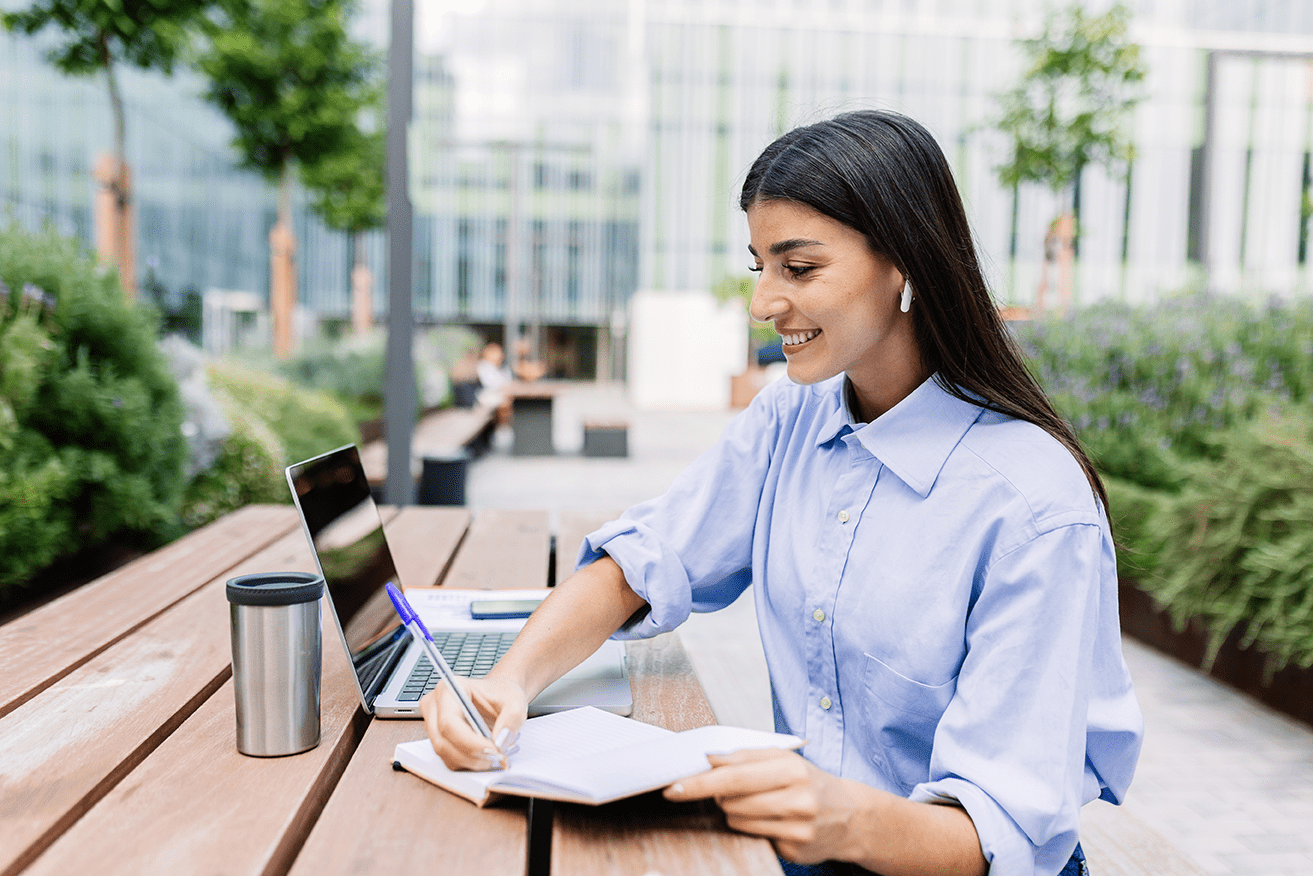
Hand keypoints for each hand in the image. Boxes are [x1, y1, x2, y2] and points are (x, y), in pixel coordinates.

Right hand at [418, 676, 527, 771]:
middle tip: (497, 756)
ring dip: (470, 761)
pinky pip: (447, 758)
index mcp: (450, 689)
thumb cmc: (502, 694)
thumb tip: (499, 743)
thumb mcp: (515, 701)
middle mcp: (434, 705)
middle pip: (442, 741)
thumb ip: (511, 719)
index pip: (449, 722)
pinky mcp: (436, 737)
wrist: (497, 696)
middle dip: (472, 755)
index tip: (493, 750)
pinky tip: (483, 755)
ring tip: (493, 755)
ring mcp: (432, 722)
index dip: (470, 742)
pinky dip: (467, 762)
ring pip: (444, 753)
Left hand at [662, 748, 861, 864]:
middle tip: (731, 789)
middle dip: (720, 794)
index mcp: (792, 768)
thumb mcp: (784, 759)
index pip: (733, 775)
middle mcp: (797, 799)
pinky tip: (771, 819)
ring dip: (734, 811)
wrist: (851, 816)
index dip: (700, 782)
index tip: (675, 786)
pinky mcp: (794, 849)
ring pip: (737, 820)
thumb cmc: (810, 782)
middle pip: (731, 800)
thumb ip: (744, 755)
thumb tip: (708, 758)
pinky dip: (751, 827)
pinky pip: (751, 836)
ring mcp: (797, 828)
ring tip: (757, 803)